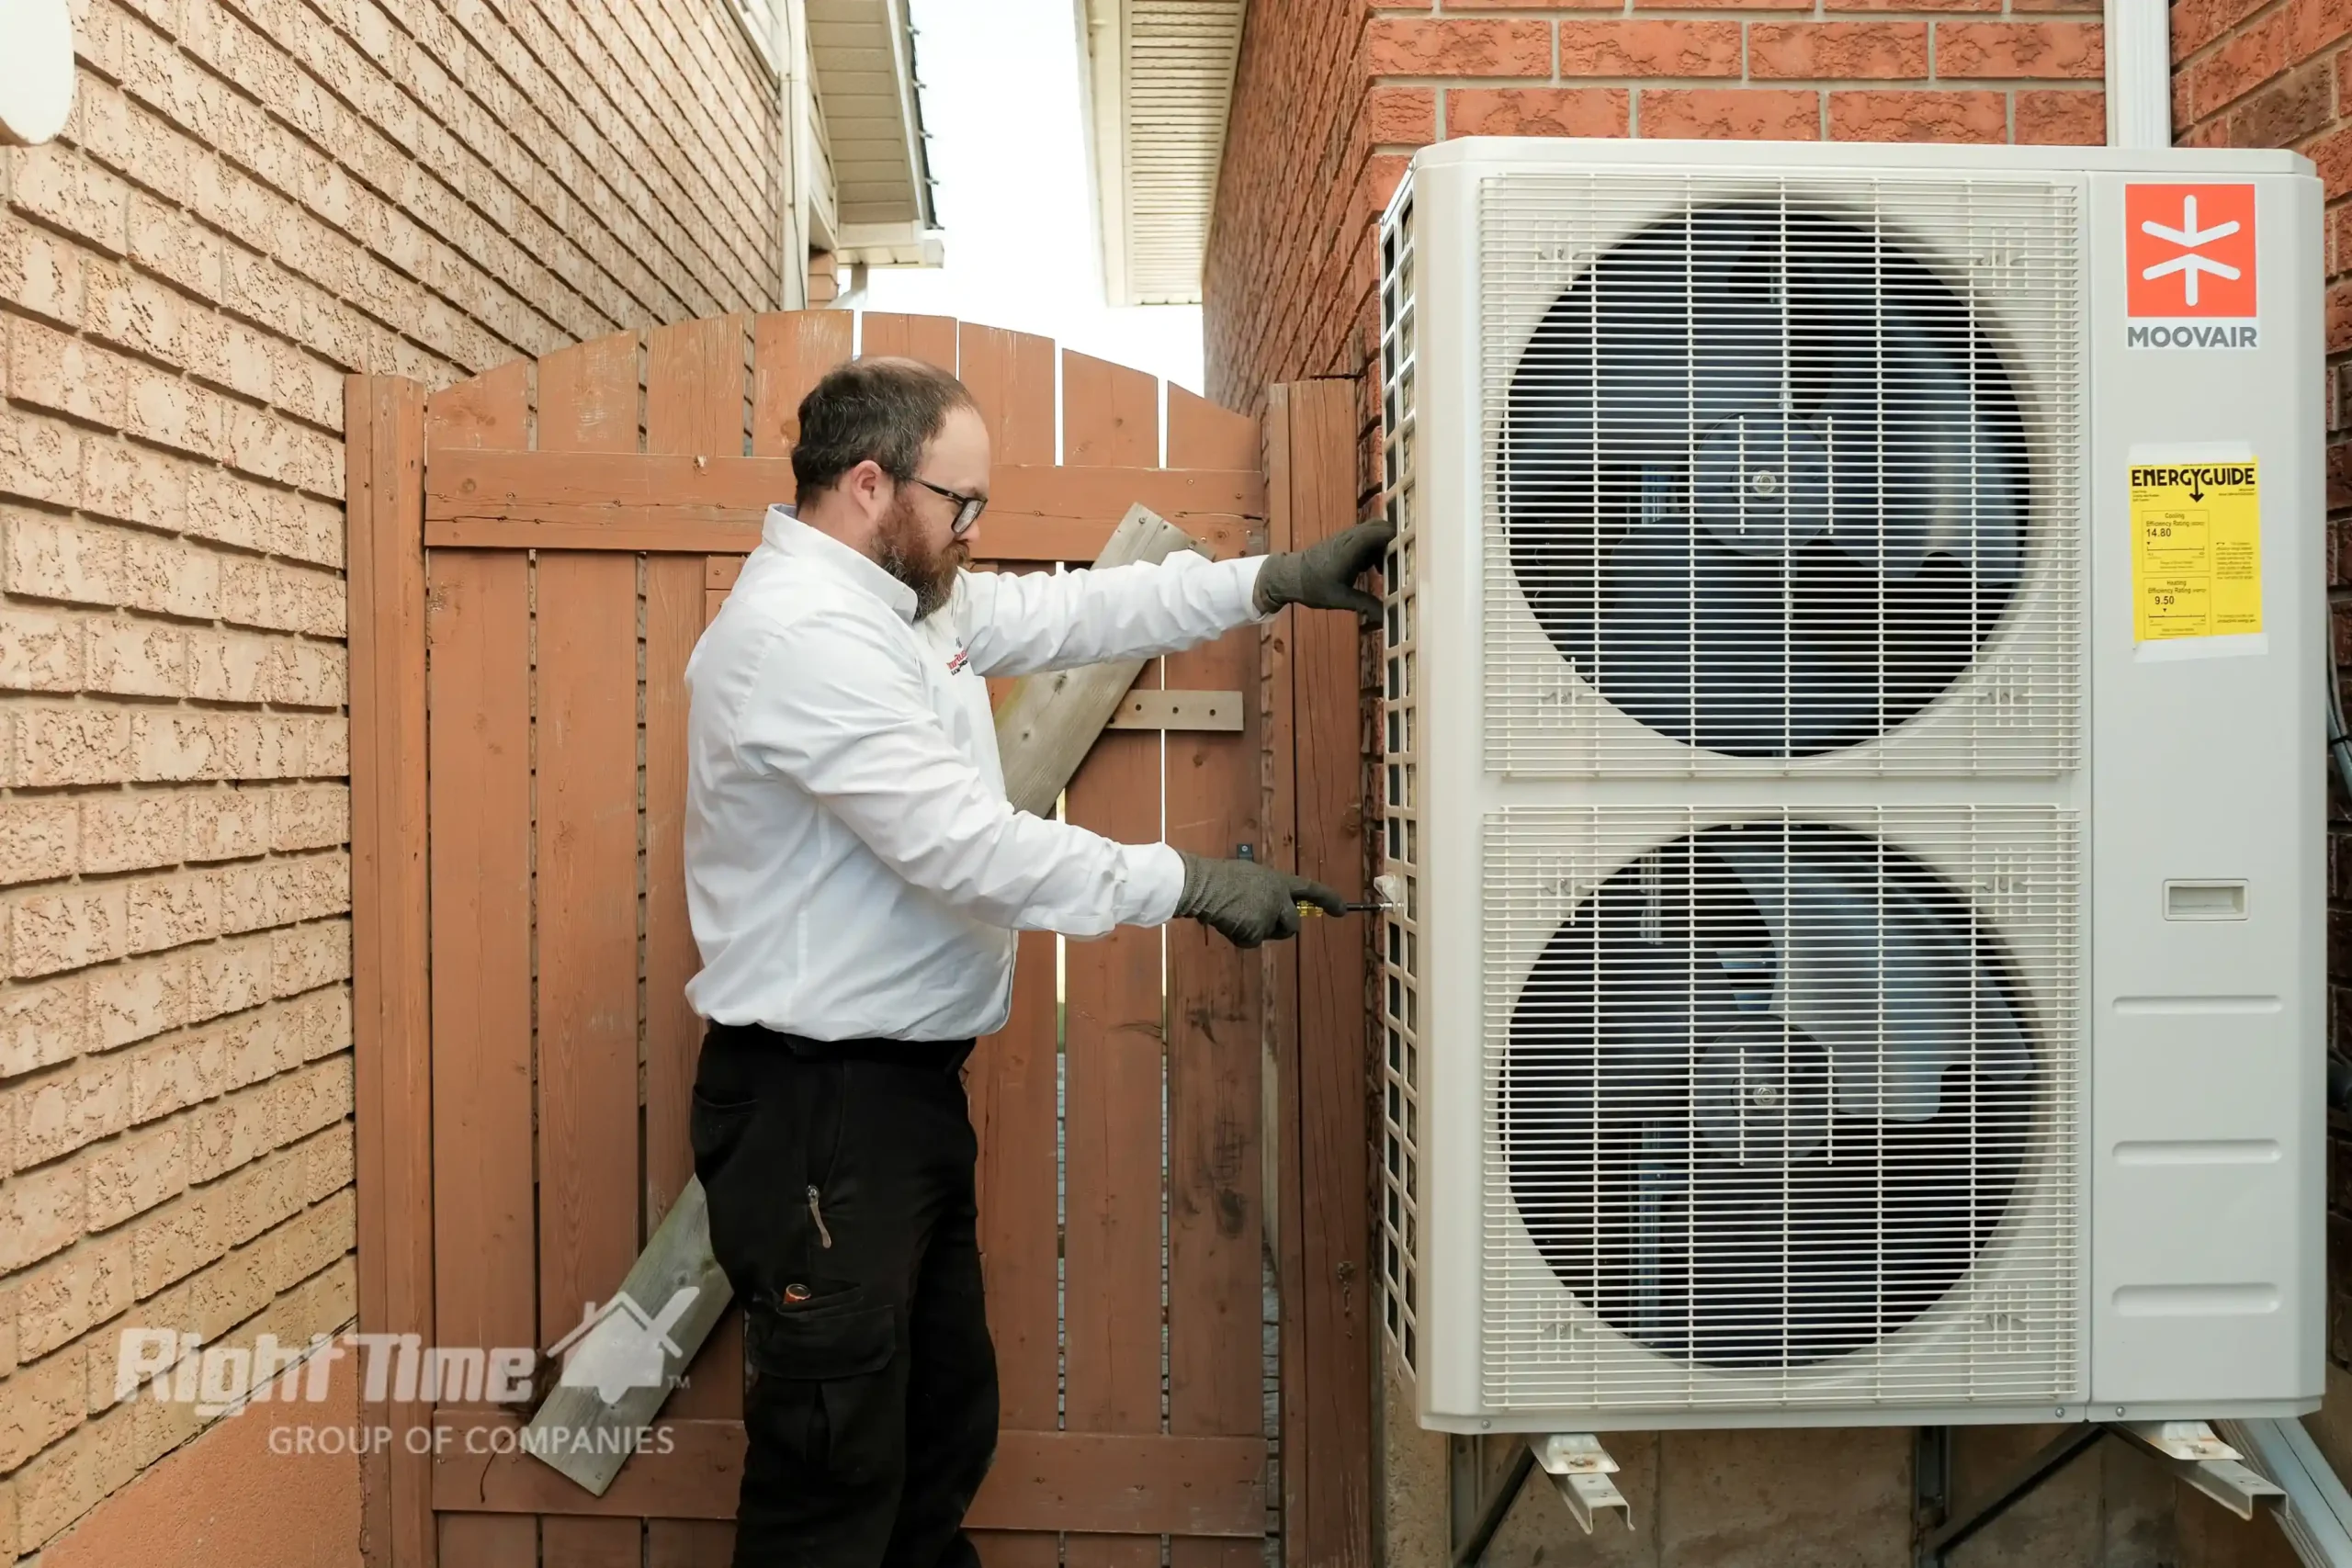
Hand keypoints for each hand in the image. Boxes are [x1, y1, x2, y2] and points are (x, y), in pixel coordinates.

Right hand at [1174, 852, 1346, 947]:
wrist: (1203, 885)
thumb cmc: (1221, 878)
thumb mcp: (1251, 877)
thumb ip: (1267, 891)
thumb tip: (1270, 908)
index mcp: (1278, 881)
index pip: (1310, 889)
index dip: (1329, 899)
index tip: (1343, 910)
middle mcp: (1279, 899)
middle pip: (1293, 925)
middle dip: (1281, 928)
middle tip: (1259, 920)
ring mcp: (1268, 916)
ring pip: (1270, 934)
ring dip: (1258, 931)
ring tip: (1235, 913)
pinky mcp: (1255, 931)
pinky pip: (1251, 941)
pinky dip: (1240, 937)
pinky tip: (1228, 922)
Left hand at [1253, 519, 1396, 621]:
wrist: (1289, 576)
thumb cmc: (1312, 587)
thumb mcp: (1340, 599)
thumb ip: (1366, 605)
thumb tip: (1387, 617)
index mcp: (1351, 548)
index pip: (1382, 532)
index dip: (1398, 540)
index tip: (1407, 558)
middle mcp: (1351, 537)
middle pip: (1382, 527)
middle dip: (1395, 542)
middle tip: (1400, 564)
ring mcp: (1348, 537)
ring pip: (1375, 531)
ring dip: (1385, 547)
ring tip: (1386, 570)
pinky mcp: (1345, 542)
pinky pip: (1367, 538)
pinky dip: (1375, 550)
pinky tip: (1373, 570)